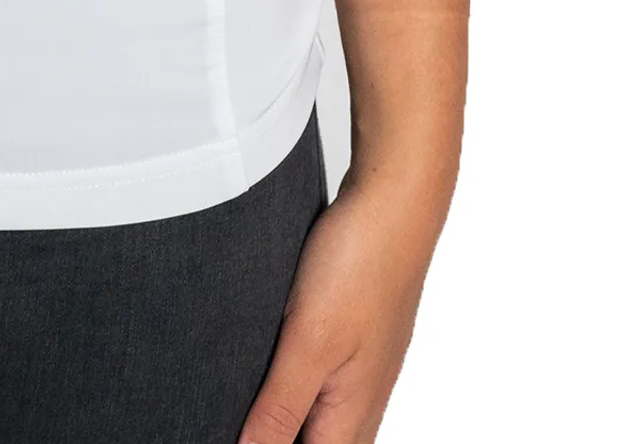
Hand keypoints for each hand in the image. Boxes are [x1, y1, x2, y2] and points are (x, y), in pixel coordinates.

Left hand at [239, 171, 448, 443]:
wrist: (396, 201)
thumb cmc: (359, 266)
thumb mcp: (309, 340)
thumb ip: (281, 405)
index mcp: (352, 412)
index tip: (224, 430)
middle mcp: (363, 398)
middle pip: (321, 443)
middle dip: (278, 436)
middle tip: (231, 415)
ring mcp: (363, 366)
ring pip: (323, 418)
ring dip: (288, 417)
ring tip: (244, 400)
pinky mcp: (356, 336)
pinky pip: (325, 383)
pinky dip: (296, 388)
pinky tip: (270, 366)